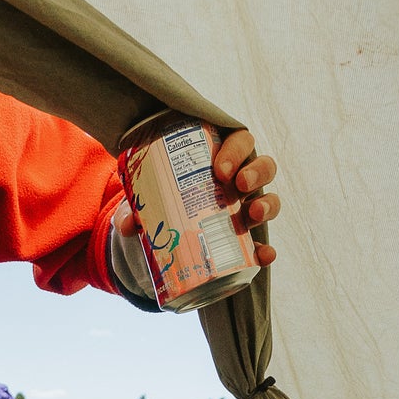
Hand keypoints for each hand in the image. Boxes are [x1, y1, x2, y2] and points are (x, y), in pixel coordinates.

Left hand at [119, 125, 281, 265]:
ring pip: (270, 199)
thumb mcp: (145, 202)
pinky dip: (266, 251)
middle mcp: (240, 182)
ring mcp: (247, 209)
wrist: (163, 237)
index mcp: (219, 160)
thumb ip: (134, 209)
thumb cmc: (160, 203)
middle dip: (256, 172)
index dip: (236, 150)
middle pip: (263, 167)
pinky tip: (264, 256)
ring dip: (266, 205)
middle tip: (237, 183)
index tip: (219, 167)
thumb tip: (128, 224)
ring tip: (251, 214)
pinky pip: (263, 244)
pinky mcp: (248, 241)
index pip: (239, 143)